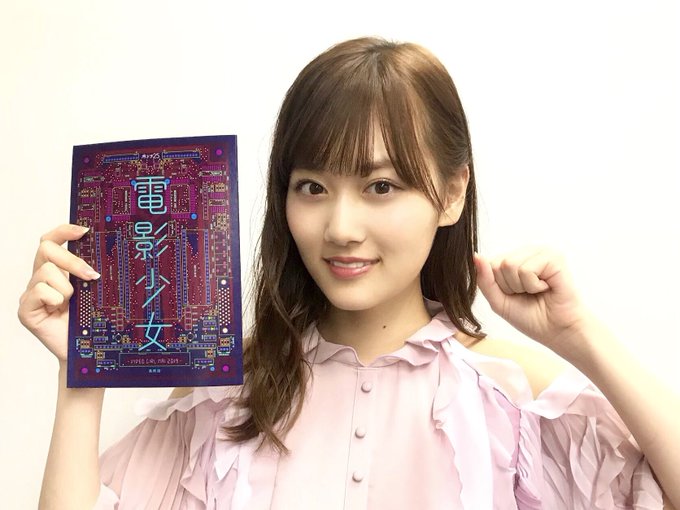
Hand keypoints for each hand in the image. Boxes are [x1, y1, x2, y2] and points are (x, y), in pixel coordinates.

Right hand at [18, 224, 100, 361]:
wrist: (86, 351)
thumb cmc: (91, 321)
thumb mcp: (94, 291)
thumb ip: (91, 271)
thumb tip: (107, 250)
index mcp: (57, 270)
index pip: (51, 241)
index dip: (64, 230)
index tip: (85, 230)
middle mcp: (41, 278)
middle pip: (46, 249)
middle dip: (71, 260)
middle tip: (91, 275)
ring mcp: (31, 294)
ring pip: (45, 272)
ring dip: (67, 288)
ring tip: (72, 304)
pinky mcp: (26, 310)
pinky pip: (39, 291)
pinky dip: (55, 299)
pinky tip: (60, 311)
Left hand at [474, 247, 591, 357]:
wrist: (557, 331)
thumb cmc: (531, 317)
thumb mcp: (498, 300)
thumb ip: (485, 279)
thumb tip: (476, 255)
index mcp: (515, 258)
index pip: (488, 264)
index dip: (499, 286)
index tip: (516, 295)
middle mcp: (528, 251)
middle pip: (497, 264)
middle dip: (509, 287)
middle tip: (529, 294)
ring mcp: (541, 252)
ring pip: (509, 264)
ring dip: (521, 287)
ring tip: (538, 291)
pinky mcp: (554, 257)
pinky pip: (526, 269)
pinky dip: (533, 286)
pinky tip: (546, 288)